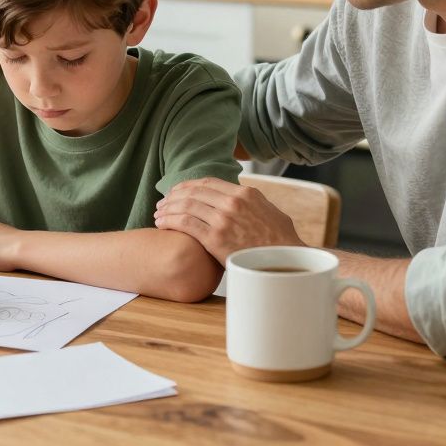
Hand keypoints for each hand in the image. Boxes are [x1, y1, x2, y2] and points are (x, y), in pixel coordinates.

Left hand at [153, 177, 305, 262]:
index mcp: (245, 193)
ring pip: (186, 206)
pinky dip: (169, 221)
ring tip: (158, 214)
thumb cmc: (281, 242)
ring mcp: (223, 220)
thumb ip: (252, 203)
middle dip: (173, 196)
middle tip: (162, 202)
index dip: (188, 185)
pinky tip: (162, 224)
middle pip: (193, 191)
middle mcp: (232, 202)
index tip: (177, 191)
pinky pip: (185, 224)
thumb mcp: (270, 212)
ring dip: (167, 208)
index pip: (207, 182)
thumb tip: (244, 198)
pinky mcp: (216, 238)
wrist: (287, 262)